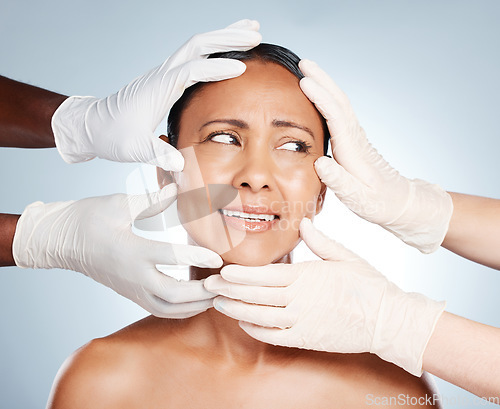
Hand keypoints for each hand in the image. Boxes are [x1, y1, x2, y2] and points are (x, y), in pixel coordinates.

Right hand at [13, 184, 222, 317]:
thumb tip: (177, 190)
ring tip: (216, 294)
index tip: (218, 258)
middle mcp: (133, 276)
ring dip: (195, 305)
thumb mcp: (117, 204)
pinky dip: (181, 309)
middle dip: (203, 293)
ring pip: (168, 309)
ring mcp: (131, 289)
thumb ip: (151, 201)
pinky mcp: (131, 294)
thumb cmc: (87, 219)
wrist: (60, 242)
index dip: (198, 258)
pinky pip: (160, 309)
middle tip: (224, 283)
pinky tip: (196, 300)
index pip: (171, 258)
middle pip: (174, 296)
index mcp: (131, 250)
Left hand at [51, 19, 260, 170]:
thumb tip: (182, 167)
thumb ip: (159, 155)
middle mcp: (163, 74)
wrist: (92, 126)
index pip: (192, 69)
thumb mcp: (135, 149)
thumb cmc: (112, 136)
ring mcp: (165, 73)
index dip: (217, 68)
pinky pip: (194, 56)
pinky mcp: (166, 78)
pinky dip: (214, 49)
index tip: (242, 68)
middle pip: (198, 44)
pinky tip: (227, 52)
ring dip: (224, 36)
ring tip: (250, 31)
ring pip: (198, 45)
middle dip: (228, 36)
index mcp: (159, 87)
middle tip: (256, 33)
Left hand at [204, 218, 445, 375]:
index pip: (263, 275)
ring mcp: (301, 321)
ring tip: (219, 304)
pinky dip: (255, 330)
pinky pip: (274, 336)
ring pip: (260, 316)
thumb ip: (320, 241)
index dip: (239, 274)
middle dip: (229, 290)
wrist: (388, 319)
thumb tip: (304, 222)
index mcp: (305, 276)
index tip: (222, 272)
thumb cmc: (368, 285)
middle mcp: (299, 299)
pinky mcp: (307, 338)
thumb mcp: (345, 256)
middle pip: (255, 295)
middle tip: (209, 286)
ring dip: (236, 310)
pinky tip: (243, 322)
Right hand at [299, 60, 452, 252]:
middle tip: (304, 63)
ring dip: (325, 85)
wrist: (398, 202)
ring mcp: (356, 137)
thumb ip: (339, 181)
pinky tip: (321, 96)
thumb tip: (320, 162)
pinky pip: (340, 113)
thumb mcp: (358, 198)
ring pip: (341, 104)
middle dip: (322, 80)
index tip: (304, 81)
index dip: (320, 97)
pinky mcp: (354, 140)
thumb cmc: (377, 203)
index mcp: (353, 150)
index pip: (336, 116)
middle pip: (340, 101)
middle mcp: (355, 138)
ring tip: (308, 72)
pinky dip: (329, 98)